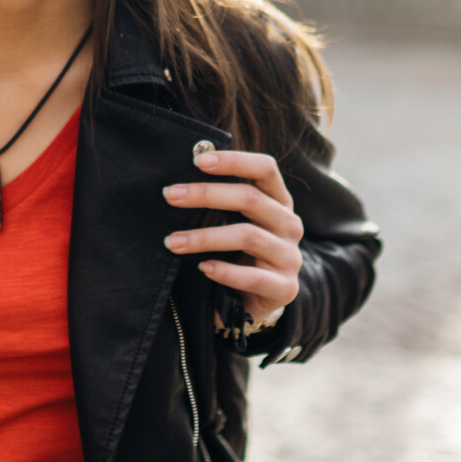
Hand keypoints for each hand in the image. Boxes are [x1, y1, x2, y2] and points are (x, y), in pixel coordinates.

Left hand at [163, 149, 304, 320]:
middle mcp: (290, 224)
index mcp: (280, 201)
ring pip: (247, 236)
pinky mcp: (285, 287)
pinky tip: (202, 268)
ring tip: (172, 241)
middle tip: (170, 195)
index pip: (265, 168)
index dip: (234, 160)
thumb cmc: (240, 253)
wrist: (259, 300)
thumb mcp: (237, 222)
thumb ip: (221, 202)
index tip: (197, 161)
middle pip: (251, 199)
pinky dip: (225, 271)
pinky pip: (254, 277)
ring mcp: (290, 256)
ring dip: (204, 237)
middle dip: (206, 194)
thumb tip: (179, 181)